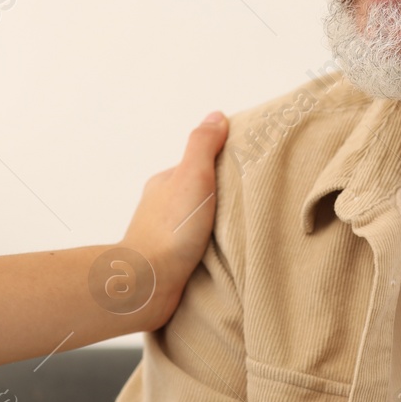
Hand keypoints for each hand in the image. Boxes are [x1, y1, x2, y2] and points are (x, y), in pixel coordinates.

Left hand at [119, 112, 228, 330]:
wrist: (147, 285)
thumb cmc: (170, 231)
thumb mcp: (192, 176)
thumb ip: (203, 145)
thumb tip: (217, 116)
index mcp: (166, 183)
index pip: (200, 166)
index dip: (224, 165)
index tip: (249, 169)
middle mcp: (162, 207)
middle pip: (200, 195)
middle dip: (223, 198)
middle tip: (253, 202)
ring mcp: (165, 236)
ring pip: (198, 224)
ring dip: (218, 227)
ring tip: (245, 231)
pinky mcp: (170, 263)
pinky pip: (196, 249)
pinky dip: (211, 249)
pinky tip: (228, 255)